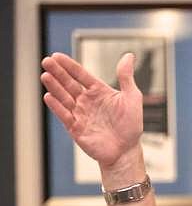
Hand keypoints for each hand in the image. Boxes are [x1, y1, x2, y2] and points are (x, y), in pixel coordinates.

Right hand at [41, 52, 142, 168]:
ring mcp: (80, 114)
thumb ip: (126, 77)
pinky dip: (57, 106)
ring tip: (46, 76)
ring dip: (55, 87)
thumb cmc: (131, 126)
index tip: (57, 56)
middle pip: (69, 84)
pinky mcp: (76, 128)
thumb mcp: (132, 98)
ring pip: (64, 98)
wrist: (126, 151)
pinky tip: (49, 96)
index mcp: (98, 92)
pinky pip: (64, 115)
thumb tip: (128, 55)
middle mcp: (87, 101)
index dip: (69, 66)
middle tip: (46, 61)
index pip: (81, 75)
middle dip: (57, 73)